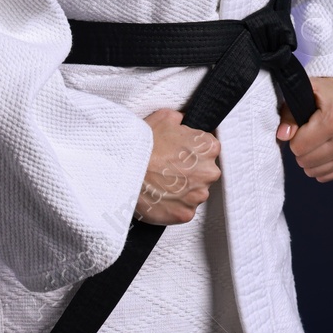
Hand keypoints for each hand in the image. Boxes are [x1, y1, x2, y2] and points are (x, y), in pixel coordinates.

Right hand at [134, 108, 221, 224]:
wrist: (123, 169)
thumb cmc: (143, 144)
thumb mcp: (165, 118)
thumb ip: (181, 121)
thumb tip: (183, 122)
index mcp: (209, 148)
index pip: (209, 150)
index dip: (192, 152)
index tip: (179, 155)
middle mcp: (209, 172)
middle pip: (205, 173)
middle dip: (190, 172)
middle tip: (169, 170)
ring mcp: (197, 195)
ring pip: (195, 193)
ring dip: (183, 190)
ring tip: (162, 185)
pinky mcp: (185, 214)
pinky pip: (184, 210)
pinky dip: (174, 206)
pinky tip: (161, 198)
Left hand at [276, 76, 332, 181]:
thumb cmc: (325, 94)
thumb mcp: (305, 93)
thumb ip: (289, 114)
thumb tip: (283, 135)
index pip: (298, 147)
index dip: (296, 137)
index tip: (304, 125)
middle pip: (305, 161)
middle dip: (302, 148)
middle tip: (310, 133)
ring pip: (315, 172)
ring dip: (311, 158)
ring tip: (318, 140)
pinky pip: (327, 176)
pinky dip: (321, 165)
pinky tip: (326, 149)